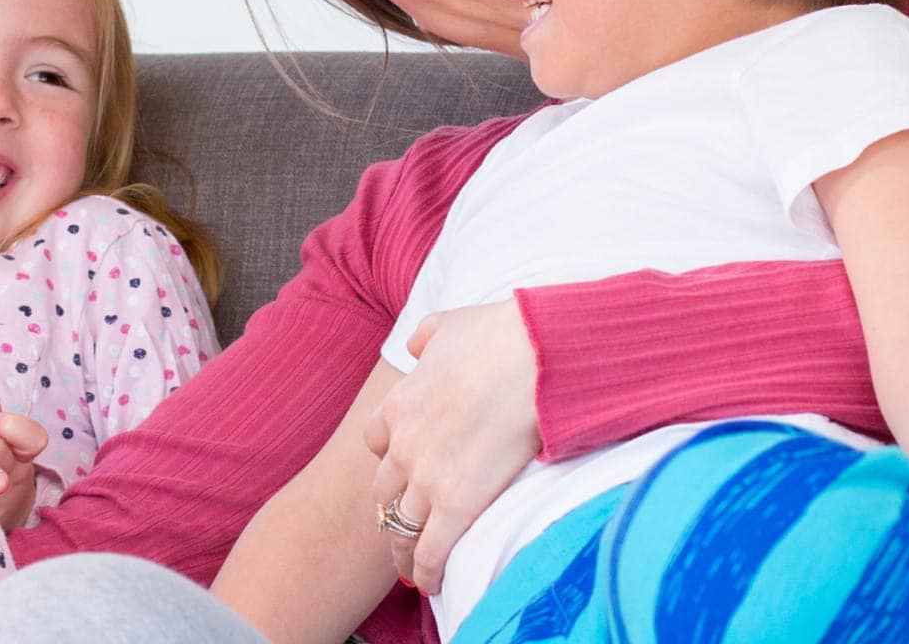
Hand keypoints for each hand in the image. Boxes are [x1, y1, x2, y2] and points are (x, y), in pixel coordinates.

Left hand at [364, 302, 541, 592]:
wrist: (533, 354)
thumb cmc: (500, 335)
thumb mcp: (449, 324)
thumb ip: (427, 337)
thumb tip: (418, 345)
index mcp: (398, 405)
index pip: (375, 442)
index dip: (389, 460)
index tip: (402, 473)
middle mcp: (402, 445)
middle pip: (384, 491)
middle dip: (393, 510)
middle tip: (404, 528)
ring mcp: (426, 477)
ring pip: (402, 527)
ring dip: (405, 551)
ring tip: (411, 570)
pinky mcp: (455, 504)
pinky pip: (431, 550)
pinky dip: (426, 571)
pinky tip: (431, 584)